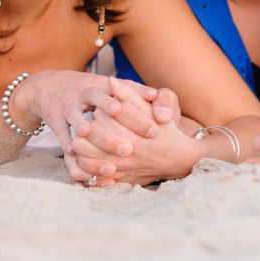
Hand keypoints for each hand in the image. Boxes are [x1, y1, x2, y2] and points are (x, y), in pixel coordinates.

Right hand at [20, 72, 160, 156]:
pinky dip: (65, 140)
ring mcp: (69, 104)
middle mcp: (86, 92)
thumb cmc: (88, 90)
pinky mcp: (54, 117)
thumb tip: (157, 95)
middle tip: (129, 146)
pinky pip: (59, 130)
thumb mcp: (108, 86)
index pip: (125, 94)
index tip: (155, 129)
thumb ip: (132, 91)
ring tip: (95, 140)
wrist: (47, 86)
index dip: (139, 110)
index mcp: (104, 85)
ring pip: (78, 118)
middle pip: (101, 102)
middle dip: (113, 122)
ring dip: (86, 129)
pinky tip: (72, 151)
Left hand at [64, 81, 192, 185]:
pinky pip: (92, 178)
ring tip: (81, 140)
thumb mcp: (152, 109)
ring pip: (85, 159)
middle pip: (90, 137)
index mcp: (131, 133)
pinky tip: (84, 158)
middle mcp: (125, 153)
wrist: (178, 159)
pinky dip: (84, 169)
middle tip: (87, 123)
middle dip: (85, 128)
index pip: (100, 117)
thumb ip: (130, 94)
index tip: (100, 108)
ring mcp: (120, 169)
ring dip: (80, 149)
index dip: (98, 110)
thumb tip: (111, 80)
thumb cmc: (165, 130)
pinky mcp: (118, 181)